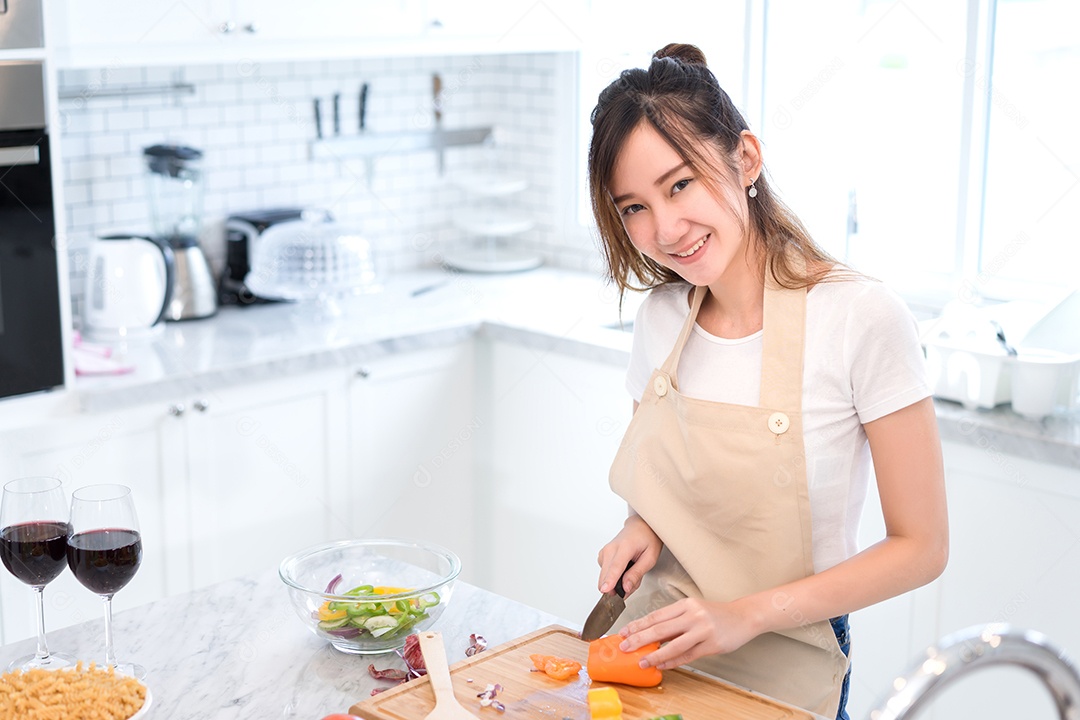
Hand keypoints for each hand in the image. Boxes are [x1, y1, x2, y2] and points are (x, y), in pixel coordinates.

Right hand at [596, 514, 661, 595]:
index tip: (605, 591)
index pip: (615, 567)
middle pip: (606, 574)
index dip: (610, 581)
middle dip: (618, 587)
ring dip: (617, 582)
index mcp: (625, 547)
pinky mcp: (602, 556)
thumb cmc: (647, 539)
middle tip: (633, 583)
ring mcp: (605, 552)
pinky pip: (605, 573)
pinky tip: (624, 571)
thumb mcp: (650, 558)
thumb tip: (625, 588)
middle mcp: (611, 549)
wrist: (640, 526)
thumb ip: (637, 574)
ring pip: (605, 577)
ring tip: (631, 573)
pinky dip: (614, 577)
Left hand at [617, 597, 759, 670]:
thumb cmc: (715, 614)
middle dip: (639, 639)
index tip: (623, 632)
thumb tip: (650, 635)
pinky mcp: (711, 645)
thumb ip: (674, 621)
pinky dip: (673, 661)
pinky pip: (687, 655)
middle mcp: (693, 615)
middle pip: (660, 629)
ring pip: (673, 644)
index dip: (638, 625)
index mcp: (685, 604)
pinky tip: (662, 665)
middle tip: (625, 647)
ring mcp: (703, 630)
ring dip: (654, 655)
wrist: (743, 616)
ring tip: (642, 661)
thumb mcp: (693, 610)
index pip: (656, 615)